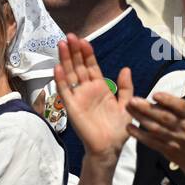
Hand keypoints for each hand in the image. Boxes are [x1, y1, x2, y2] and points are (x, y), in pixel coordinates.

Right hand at [55, 34, 132, 162]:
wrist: (110, 147)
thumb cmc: (118, 129)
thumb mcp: (127, 105)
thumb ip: (125, 87)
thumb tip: (125, 69)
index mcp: (100, 88)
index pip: (91, 66)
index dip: (87, 53)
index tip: (84, 40)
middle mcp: (87, 90)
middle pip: (78, 67)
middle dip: (74, 51)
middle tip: (69, 36)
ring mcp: (78, 98)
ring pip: (70, 75)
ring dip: (65, 60)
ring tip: (62, 44)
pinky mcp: (72, 107)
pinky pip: (65, 92)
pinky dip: (60, 80)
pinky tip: (57, 67)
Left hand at [125, 73, 184, 184]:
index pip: (181, 107)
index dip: (169, 101)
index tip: (155, 94)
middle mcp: (184, 128)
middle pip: (164, 118)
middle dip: (147, 109)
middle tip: (132, 100)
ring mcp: (174, 140)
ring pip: (155, 129)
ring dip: (140, 118)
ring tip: (128, 108)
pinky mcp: (166, 149)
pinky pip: (151, 142)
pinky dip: (139, 135)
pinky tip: (129, 127)